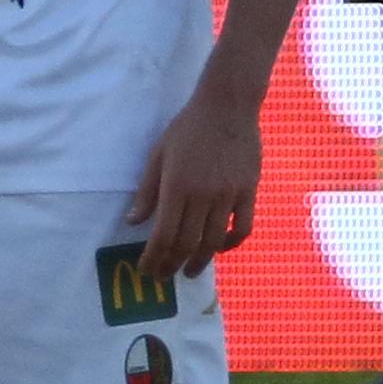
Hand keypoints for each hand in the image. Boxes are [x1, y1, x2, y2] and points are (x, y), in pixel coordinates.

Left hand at [123, 79, 268, 274]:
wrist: (227, 107)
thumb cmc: (188, 128)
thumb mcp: (158, 155)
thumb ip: (147, 191)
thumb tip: (133, 222)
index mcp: (176, 187)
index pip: (163, 235)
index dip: (153, 258)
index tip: (147, 270)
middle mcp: (202, 196)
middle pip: (187, 243)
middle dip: (172, 265)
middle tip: (164, 276)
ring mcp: (228, 195)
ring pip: (214, 241)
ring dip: (200, 261)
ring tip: (190, 271)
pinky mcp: (249, 192)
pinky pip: (242, 227)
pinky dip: (231, 243)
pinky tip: (220, 248)